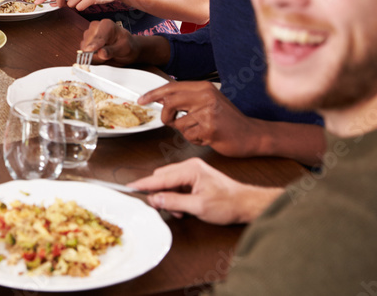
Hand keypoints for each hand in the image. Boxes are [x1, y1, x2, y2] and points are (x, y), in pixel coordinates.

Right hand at [80, 19, 140, 65]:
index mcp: (106, 25)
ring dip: (93, 55)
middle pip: (88, 42)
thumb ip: (111, 51)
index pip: (98, 36)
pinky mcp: (85, 42)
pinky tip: (100, 55)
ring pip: (84, 48)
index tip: (90, 50)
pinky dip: (90, 57)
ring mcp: (88, 34)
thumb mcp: (123, 49)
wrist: (124, 48)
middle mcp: (95, 27)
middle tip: (106, 56)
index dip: (94, 44)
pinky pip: (83, 53)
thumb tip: (100, 53)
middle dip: (95, 52)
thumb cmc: (125, 45)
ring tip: (105, 54)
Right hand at [128, 157, 280, 224]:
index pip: (160, 177)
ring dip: (169, 197)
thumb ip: (173, 202)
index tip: (130, 188)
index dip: (144, 184)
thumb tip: (154, 199)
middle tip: (165, 209)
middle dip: (160, 194)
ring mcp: (192, 171)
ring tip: (180, 210)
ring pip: (168, 182)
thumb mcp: (198, 207)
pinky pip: (176, 184)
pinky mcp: (194, 177)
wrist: (246, 204)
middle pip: (162, 178)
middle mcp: (189, 166)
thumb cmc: (228, 203)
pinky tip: (184, 206)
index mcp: (190, 169)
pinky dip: (176, 196)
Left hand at [138, 81, 266, 157]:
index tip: (142, 100)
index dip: (153, 94)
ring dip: (185, 131)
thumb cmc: (228, 119)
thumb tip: (160, 99)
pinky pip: (188, 136)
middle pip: (169, 103)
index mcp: (203, 87)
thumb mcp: (208, 101)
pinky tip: (207, 136)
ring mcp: (208, 113)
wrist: (252, 134)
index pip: (171, 87)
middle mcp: (205, 97)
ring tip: (200, 130)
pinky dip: (194, 139)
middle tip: (172, 121)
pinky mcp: (210, 129)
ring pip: (178, 124)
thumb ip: (186, 99)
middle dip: (166, 116)